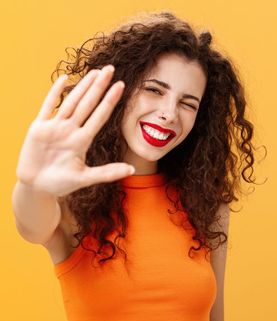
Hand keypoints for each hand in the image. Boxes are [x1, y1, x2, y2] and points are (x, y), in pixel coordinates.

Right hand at [16, 65, 133, 196]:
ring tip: (95, 71)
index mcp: (82, 140)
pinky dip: (55, 93)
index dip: (110, 101)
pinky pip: (47, 107)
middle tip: (111, 69)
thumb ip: (106, 173)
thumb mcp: (85, 178)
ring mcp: (55, 128)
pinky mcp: (38, 128)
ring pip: (71, 102)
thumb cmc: (61, 183)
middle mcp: (71, 130)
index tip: (121, 86)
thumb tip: (131, 169)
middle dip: (99, 86)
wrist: (36, 187)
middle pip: (88, 103)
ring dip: (82, 86)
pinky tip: (65, 79)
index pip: (100, 116)